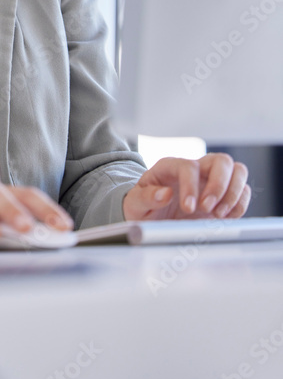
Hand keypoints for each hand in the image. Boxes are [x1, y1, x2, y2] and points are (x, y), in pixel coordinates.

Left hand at [122, 153, 250, 221]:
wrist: (151, 218)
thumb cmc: (142, 207)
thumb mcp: (135, 204)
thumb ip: (146, 197)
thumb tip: (164, 193)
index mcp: (170, 166)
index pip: (189, 166)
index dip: (191, 186)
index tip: (189, 208)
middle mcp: (195, 169)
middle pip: (221, 160)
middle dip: (219, 185)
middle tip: (208, 209)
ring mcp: (211, 181)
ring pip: (237, 171)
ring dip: (234, 193)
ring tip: (218, 215)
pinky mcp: (223, 196)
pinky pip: (243, 191)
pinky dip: (240, 205)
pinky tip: (225, 218)